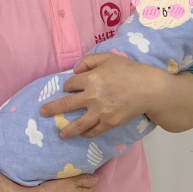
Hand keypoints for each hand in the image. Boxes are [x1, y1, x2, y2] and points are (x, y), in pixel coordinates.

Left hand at [38, 52, 162, 138]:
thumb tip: (75, 71)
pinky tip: (82, 134)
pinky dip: (86, 133)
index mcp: (91, 79)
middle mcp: (92, 97)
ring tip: (60, 134)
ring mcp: (100, 112)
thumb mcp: (108, 57)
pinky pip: (94, 130)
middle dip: (52, 109)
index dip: (68, 86)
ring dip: (67, 130)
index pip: (70, 85)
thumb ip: (89, 61)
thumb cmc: (129, 70)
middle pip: (66, 105)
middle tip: (43, 112)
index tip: (69, 88)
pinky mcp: (110, 123)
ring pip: (78, 124)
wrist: (149, 89)